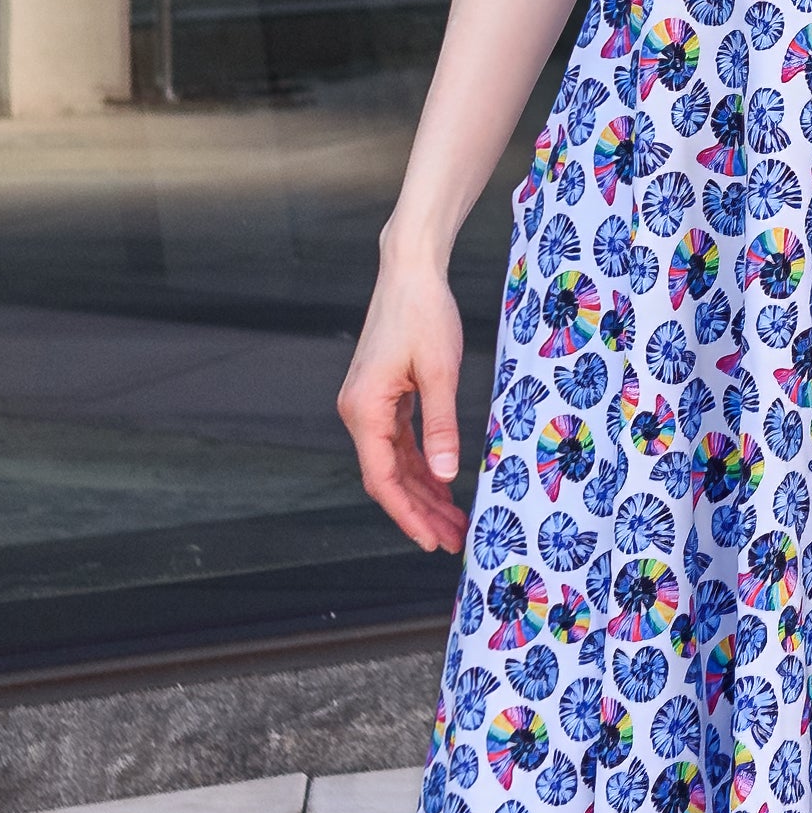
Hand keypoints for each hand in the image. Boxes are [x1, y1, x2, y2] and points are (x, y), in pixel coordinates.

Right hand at [338, 236, 471, 553]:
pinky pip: (399, 443)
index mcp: (364, 410)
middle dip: (420, 512)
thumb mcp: (440, 372)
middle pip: (387, 477)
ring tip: (453, 522)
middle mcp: (358, 412)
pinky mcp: (383, 395)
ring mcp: (369, 405)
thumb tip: (445, 476)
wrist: (410, 271)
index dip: (407, 515)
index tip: (431, 541)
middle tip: (452, 541)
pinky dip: (421, 465)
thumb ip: (440, 426)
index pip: (382, 479)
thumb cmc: (424, 314)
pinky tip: (443, 485)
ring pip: (394, 463)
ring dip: (423, 492)